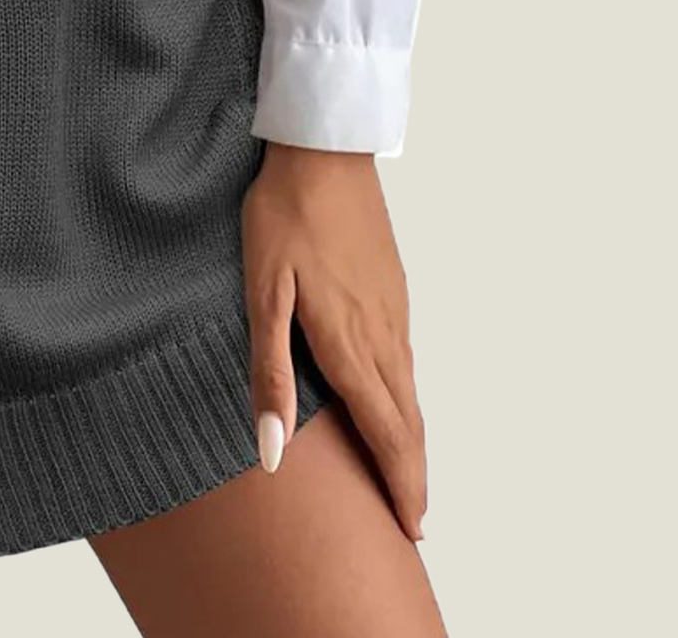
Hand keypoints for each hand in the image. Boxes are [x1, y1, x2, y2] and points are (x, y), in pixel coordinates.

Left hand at [241, 142, 426, 540]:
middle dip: (413, 474)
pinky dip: (409, 398)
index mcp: (350, 342)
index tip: (409, 527)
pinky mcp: (394, 287)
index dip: (399, 485)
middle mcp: (383, 333)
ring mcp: (394, 309)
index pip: (386, 432)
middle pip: (409, 421)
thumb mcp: (263, 292)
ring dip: (413, 439)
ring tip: (407, 474)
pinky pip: (407, 359)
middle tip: (414, 519)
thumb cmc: (284, 215)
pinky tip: (397, 402)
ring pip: (412, 390)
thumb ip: (270, 373)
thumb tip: (273, 450)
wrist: (324, 149)